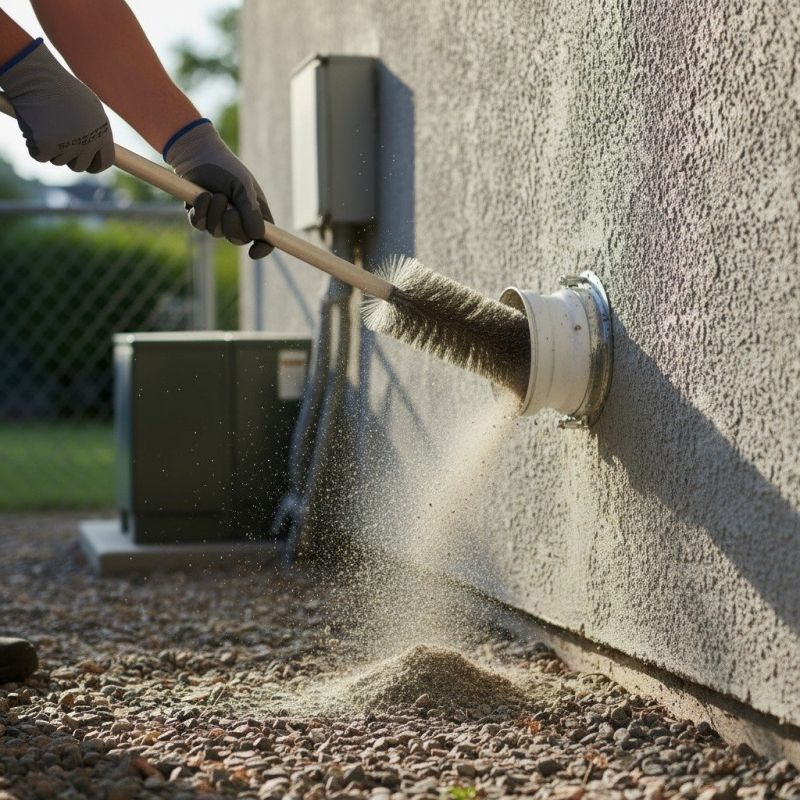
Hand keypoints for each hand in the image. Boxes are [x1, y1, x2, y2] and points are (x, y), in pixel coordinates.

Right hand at [0, 39, 112, 172]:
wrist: (37, 76)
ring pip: (58, 161)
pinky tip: (33, 126)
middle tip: (57, 139)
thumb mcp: (88, 107)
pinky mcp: (48, 146)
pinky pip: (39, 156)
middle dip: (68, 157)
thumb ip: (95, 129)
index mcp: (103, 133)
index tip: (86, 165)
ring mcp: (69, 146)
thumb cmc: (61, 87)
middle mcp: (89, 142)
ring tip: (45, 123)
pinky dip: (33, 145)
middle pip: (80, 166)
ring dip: (50, 147)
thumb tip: (99, 149)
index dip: (94, 165)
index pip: (106, 161)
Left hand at [164, 120, 273, 257]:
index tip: (254, 253)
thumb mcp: (243, 187)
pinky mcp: (200, 216)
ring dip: (214, 212)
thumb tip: (259, 236)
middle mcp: (239, 219)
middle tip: (229, 208)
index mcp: (256, 213)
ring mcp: (218, 219)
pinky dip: (200, 210)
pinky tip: (202, 195)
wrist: (199, 155)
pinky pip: (199, 225)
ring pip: (216, 232)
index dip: (262, 249)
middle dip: (232, 225)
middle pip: (239, 239)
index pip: (265, 239)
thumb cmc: (226, 168)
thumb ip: (251, 211)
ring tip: (213, 193)